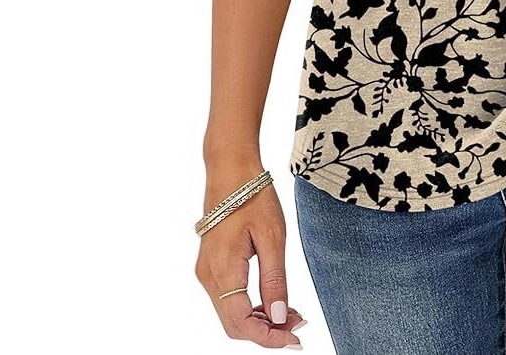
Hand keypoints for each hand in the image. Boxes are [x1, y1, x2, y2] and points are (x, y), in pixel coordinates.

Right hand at [195, 159, 304, 348]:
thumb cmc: (253, 196)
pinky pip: (228, 297)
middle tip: (298, 328)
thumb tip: (280, 318)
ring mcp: (207, 271)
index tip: (295, 340)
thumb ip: (275, 280)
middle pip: (234, 324)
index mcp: (223, 271)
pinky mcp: (211, 264)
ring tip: (292, 314)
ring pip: (230, 312)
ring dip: (259, 320)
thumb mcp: (273, 236)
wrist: (231, 167)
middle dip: (266, 332)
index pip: (241, 324)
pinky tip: (273, 300)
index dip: (268, 338)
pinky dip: (250, 305)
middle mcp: (208, 276)